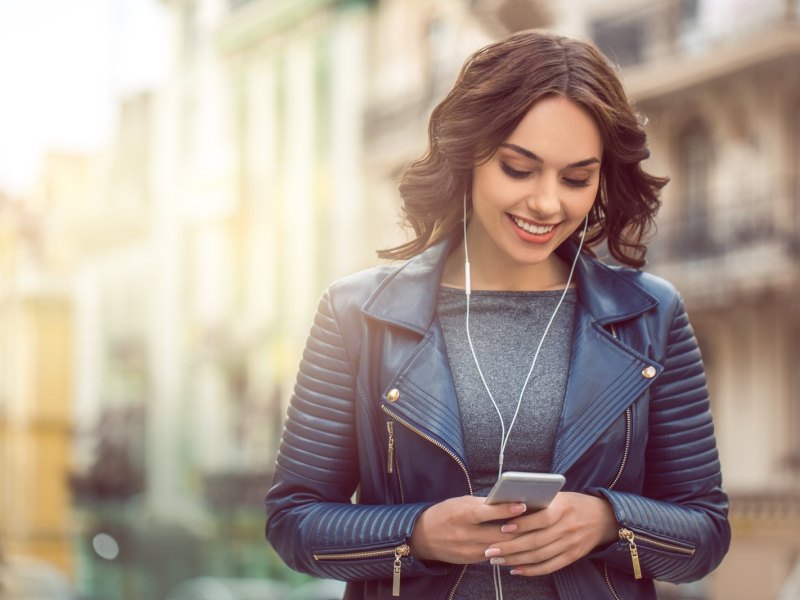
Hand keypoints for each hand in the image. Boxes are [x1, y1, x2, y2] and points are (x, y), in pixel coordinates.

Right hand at [410, 496, 526, 563]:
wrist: (423, 537)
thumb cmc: (445, 513)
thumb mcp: (460, 503)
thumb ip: (482, 504)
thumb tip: (508, 500)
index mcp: (460, 514)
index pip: (485, 512)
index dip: (505, 510)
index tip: (523, 505)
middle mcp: (464, 534)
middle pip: (498, 533)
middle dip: (519, 527)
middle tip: (538, 520)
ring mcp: (468, 550)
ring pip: (500, 547)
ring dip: (517, 540)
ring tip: (534, 531)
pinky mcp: (471, 560)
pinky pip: (494, 555)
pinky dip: (507, 549)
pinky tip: (519, 543)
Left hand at [482, 492, 617, 575]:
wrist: (604, 517)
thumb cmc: (573, 503)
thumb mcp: (559, 497)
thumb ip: (539, 502)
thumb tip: (510, 507)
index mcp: (563, 509)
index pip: (541, 518)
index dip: (521, 524)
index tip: (502, 527)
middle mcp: (567, 528)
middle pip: (536, 541)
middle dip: (510, 547)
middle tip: (490, 550)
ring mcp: (571, 544)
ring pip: (540, 556)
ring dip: (516, 560)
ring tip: (497, 560)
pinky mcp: (572, 556)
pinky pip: (550, 566)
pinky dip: (532, 570)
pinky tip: (516, 570)